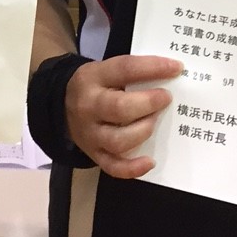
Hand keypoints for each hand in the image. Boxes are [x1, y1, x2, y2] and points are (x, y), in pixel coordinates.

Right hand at [65, 54, 183, 179]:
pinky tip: (150, 161)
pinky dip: (133, 168)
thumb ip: (131, 73)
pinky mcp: (95, 154)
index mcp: (93, 78)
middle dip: (148, 103)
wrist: (61, 107)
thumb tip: (170, 76)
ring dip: (143, 131)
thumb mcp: (105, 71)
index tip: (176, 68)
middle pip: (119, 108)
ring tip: (155, 122)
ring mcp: (91, 134)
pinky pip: (113, 166)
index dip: (152, 68)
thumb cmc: (95, 87)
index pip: (124, 69)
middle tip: (166, 98)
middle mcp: (89, 106)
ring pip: (118, 140)